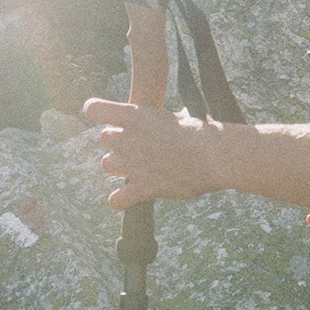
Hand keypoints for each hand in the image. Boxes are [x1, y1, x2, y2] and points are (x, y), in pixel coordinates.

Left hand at [83, 98, 221, 210]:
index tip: (103, 116)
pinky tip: (128, 197)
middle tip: (138, 145)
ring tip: (138, 168)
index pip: (95, 109)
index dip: (96, 111)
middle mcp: (128, 138)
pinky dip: (119, 200)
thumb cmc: (202, 133)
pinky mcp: (142, 187)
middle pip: (105, 139)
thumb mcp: (180, 116)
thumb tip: (178, 118)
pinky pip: (116, 199)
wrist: (214, 156)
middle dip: (118, 142)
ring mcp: (133, 164)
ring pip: (108, 165)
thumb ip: (166, 120)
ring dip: (120, 166)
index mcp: (136, 115)